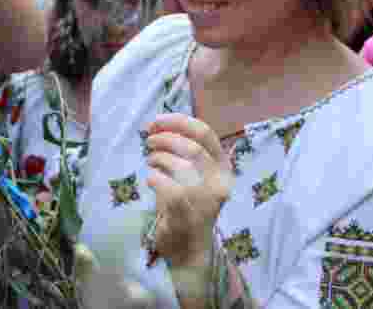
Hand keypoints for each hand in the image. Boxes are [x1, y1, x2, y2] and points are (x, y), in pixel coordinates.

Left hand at [145, 113, 231, 269]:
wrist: (190, 251)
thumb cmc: (188, 207)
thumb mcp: (193, 175)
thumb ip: (182, 151)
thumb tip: (158, 125)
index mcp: (223, 168)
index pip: (205, 133)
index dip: (179, 122)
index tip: (158, 121)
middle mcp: (220, 183)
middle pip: (190, 147)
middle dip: (164, 139)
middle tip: (149, 142)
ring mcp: (206, 200)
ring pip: (179, 165)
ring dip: (158, 158)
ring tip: (151, 162)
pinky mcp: (189, 216)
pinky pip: (167, 187)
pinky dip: (154, 178)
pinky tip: (151, 180)